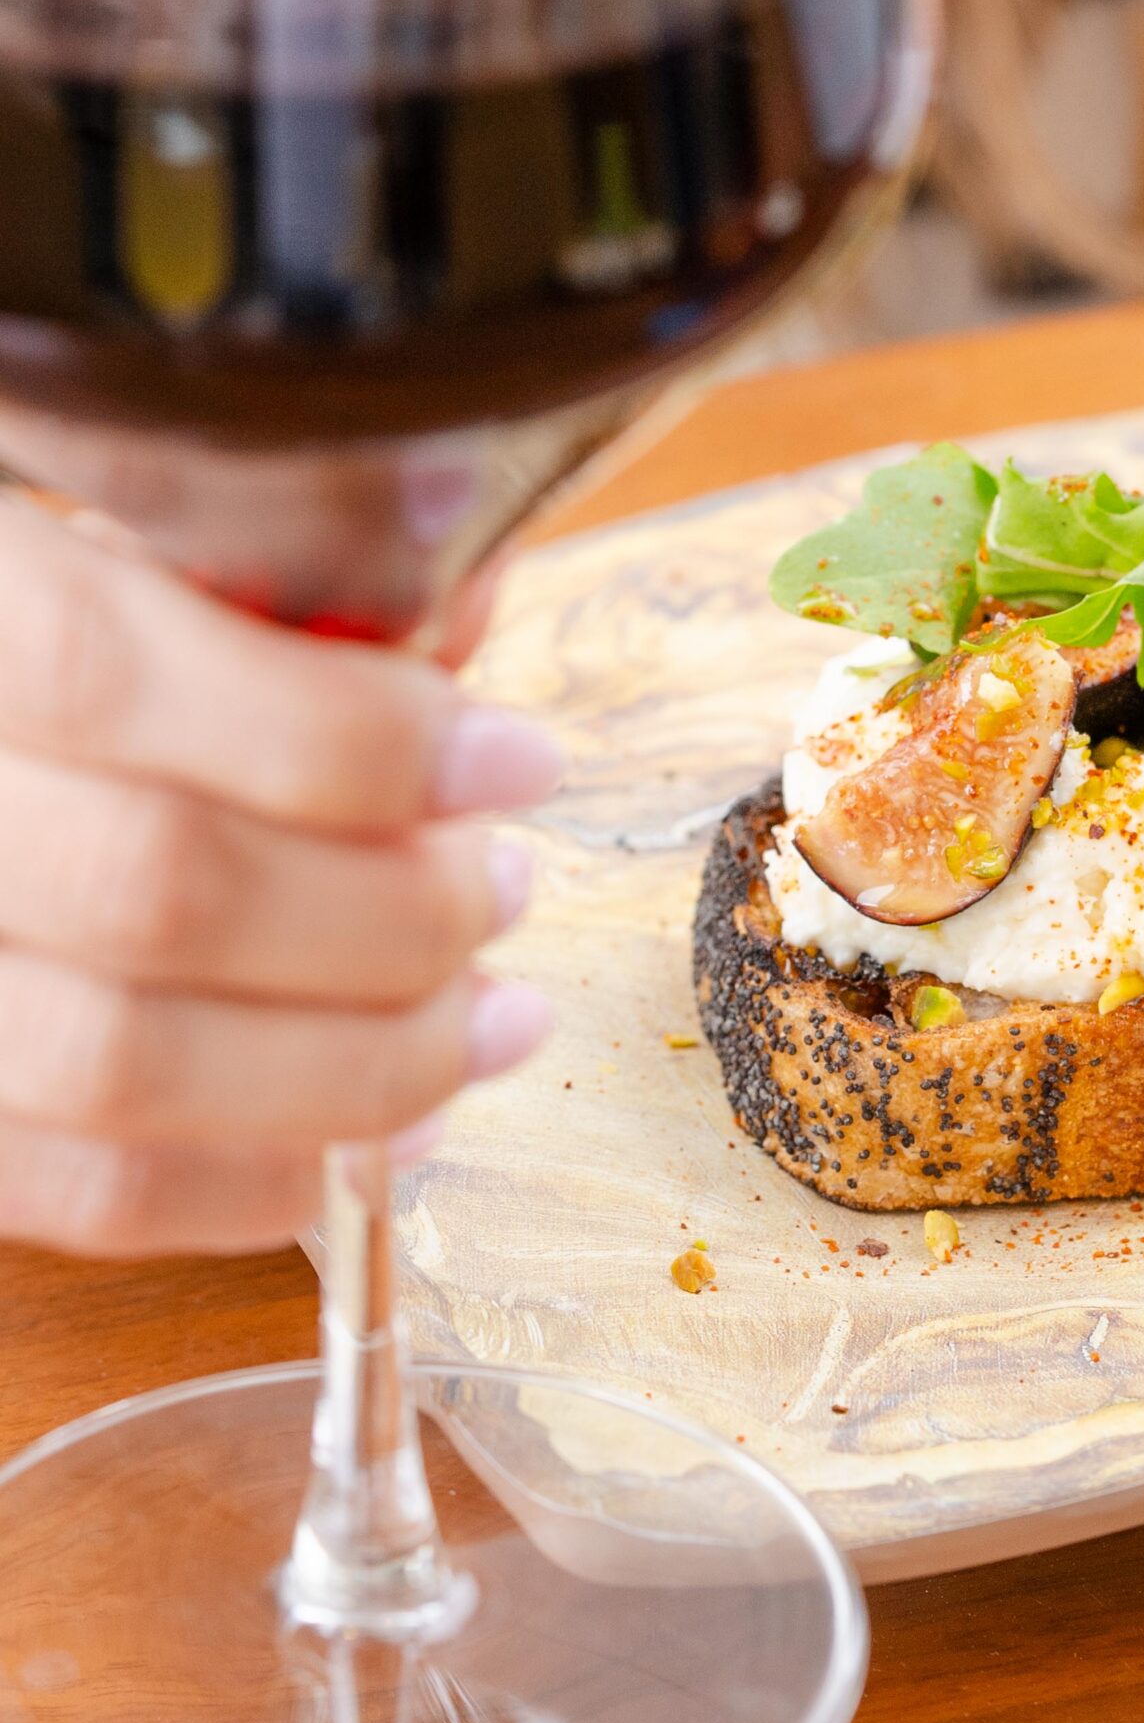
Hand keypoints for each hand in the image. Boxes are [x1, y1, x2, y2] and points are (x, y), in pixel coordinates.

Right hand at [0, 504, 557, 1257]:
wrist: (5, 771)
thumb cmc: (64, 647)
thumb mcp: (132, 534)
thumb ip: (265, 565)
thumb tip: (459, 609)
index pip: (106, 670)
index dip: (345, 731)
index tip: (513, 760)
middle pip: (149, 888)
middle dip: (389, 909)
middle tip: (500, 887)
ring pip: (122, 1065)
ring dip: (360, 1061)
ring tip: (485, 1020)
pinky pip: (87, 1188)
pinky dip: (261, 1179)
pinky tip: (385, 1131)